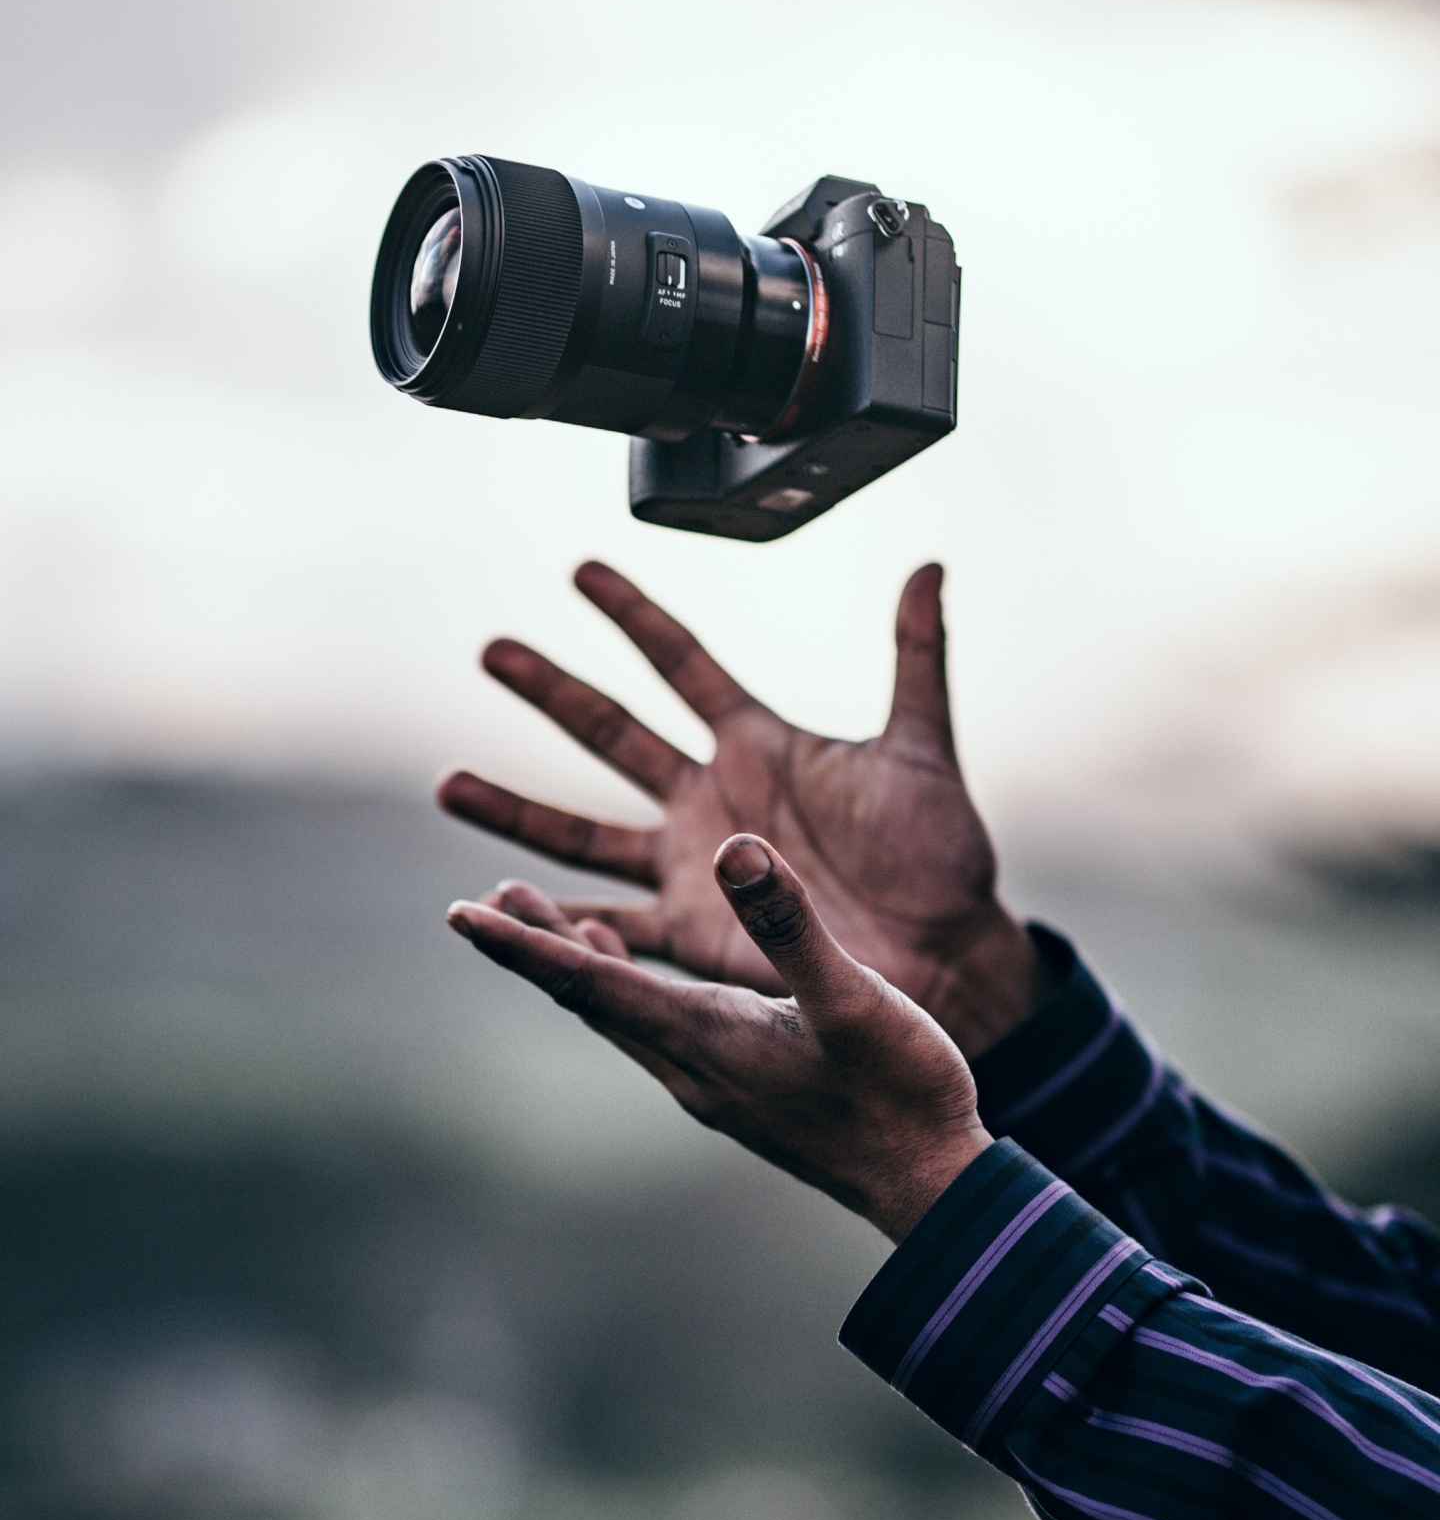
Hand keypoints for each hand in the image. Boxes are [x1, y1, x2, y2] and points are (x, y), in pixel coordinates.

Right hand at [438, 562, 1050, 1055]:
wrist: (947, 954)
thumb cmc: (939, 856)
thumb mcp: (923, 750)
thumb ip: (916, 657)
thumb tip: (926, 565)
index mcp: (760, 745)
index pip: (683, 663)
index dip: (634, 615)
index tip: (580, 570)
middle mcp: (711, 799)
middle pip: (611, 734)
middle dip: (550, 693)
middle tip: (490, 650)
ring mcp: (693, 867)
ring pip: (584, 833)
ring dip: (517, 809)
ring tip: (449, 783)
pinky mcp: (693, 935)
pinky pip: (609, 927)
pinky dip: (556, 922)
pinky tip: (500, 909)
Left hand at [446, 836, 991, 1242]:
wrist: (933, 1185)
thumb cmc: (902, 1094)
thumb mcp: (854, 998)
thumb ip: (791, 926)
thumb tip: (735, 848)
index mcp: (706, 1038)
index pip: (589, 984)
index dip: (523, 945)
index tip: (462, 913)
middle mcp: (692, 1066)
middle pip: (590, 998)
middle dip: (536, 945)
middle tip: (484, 900)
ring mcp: (714, 1083)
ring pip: (623, 1014)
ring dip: (580, 964)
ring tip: (546, 916)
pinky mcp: (740, 1089)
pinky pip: (660, 1028)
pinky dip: (632, 985)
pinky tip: (643, 971)